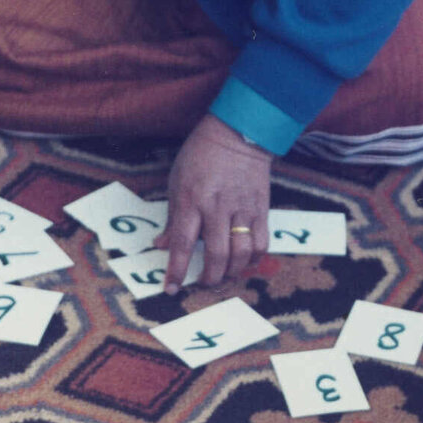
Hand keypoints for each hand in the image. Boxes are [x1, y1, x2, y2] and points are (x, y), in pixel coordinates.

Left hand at [157, 114, 271, 289]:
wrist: (237, 133)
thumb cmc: (200, 156)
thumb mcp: (177, 182)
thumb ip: (173, 217)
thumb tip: (161, 245)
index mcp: (191, 200)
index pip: (183, 243)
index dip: (177, 270)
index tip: (171, 288)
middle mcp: (217, 207)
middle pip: (216, 254)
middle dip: (209, 277)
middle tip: (203, 283)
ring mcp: (242, 208)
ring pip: (241, 252)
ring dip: (232, 271)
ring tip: (224, 275)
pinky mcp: (261, 208)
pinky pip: (261, 242)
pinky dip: (253, 258)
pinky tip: (245, 260)